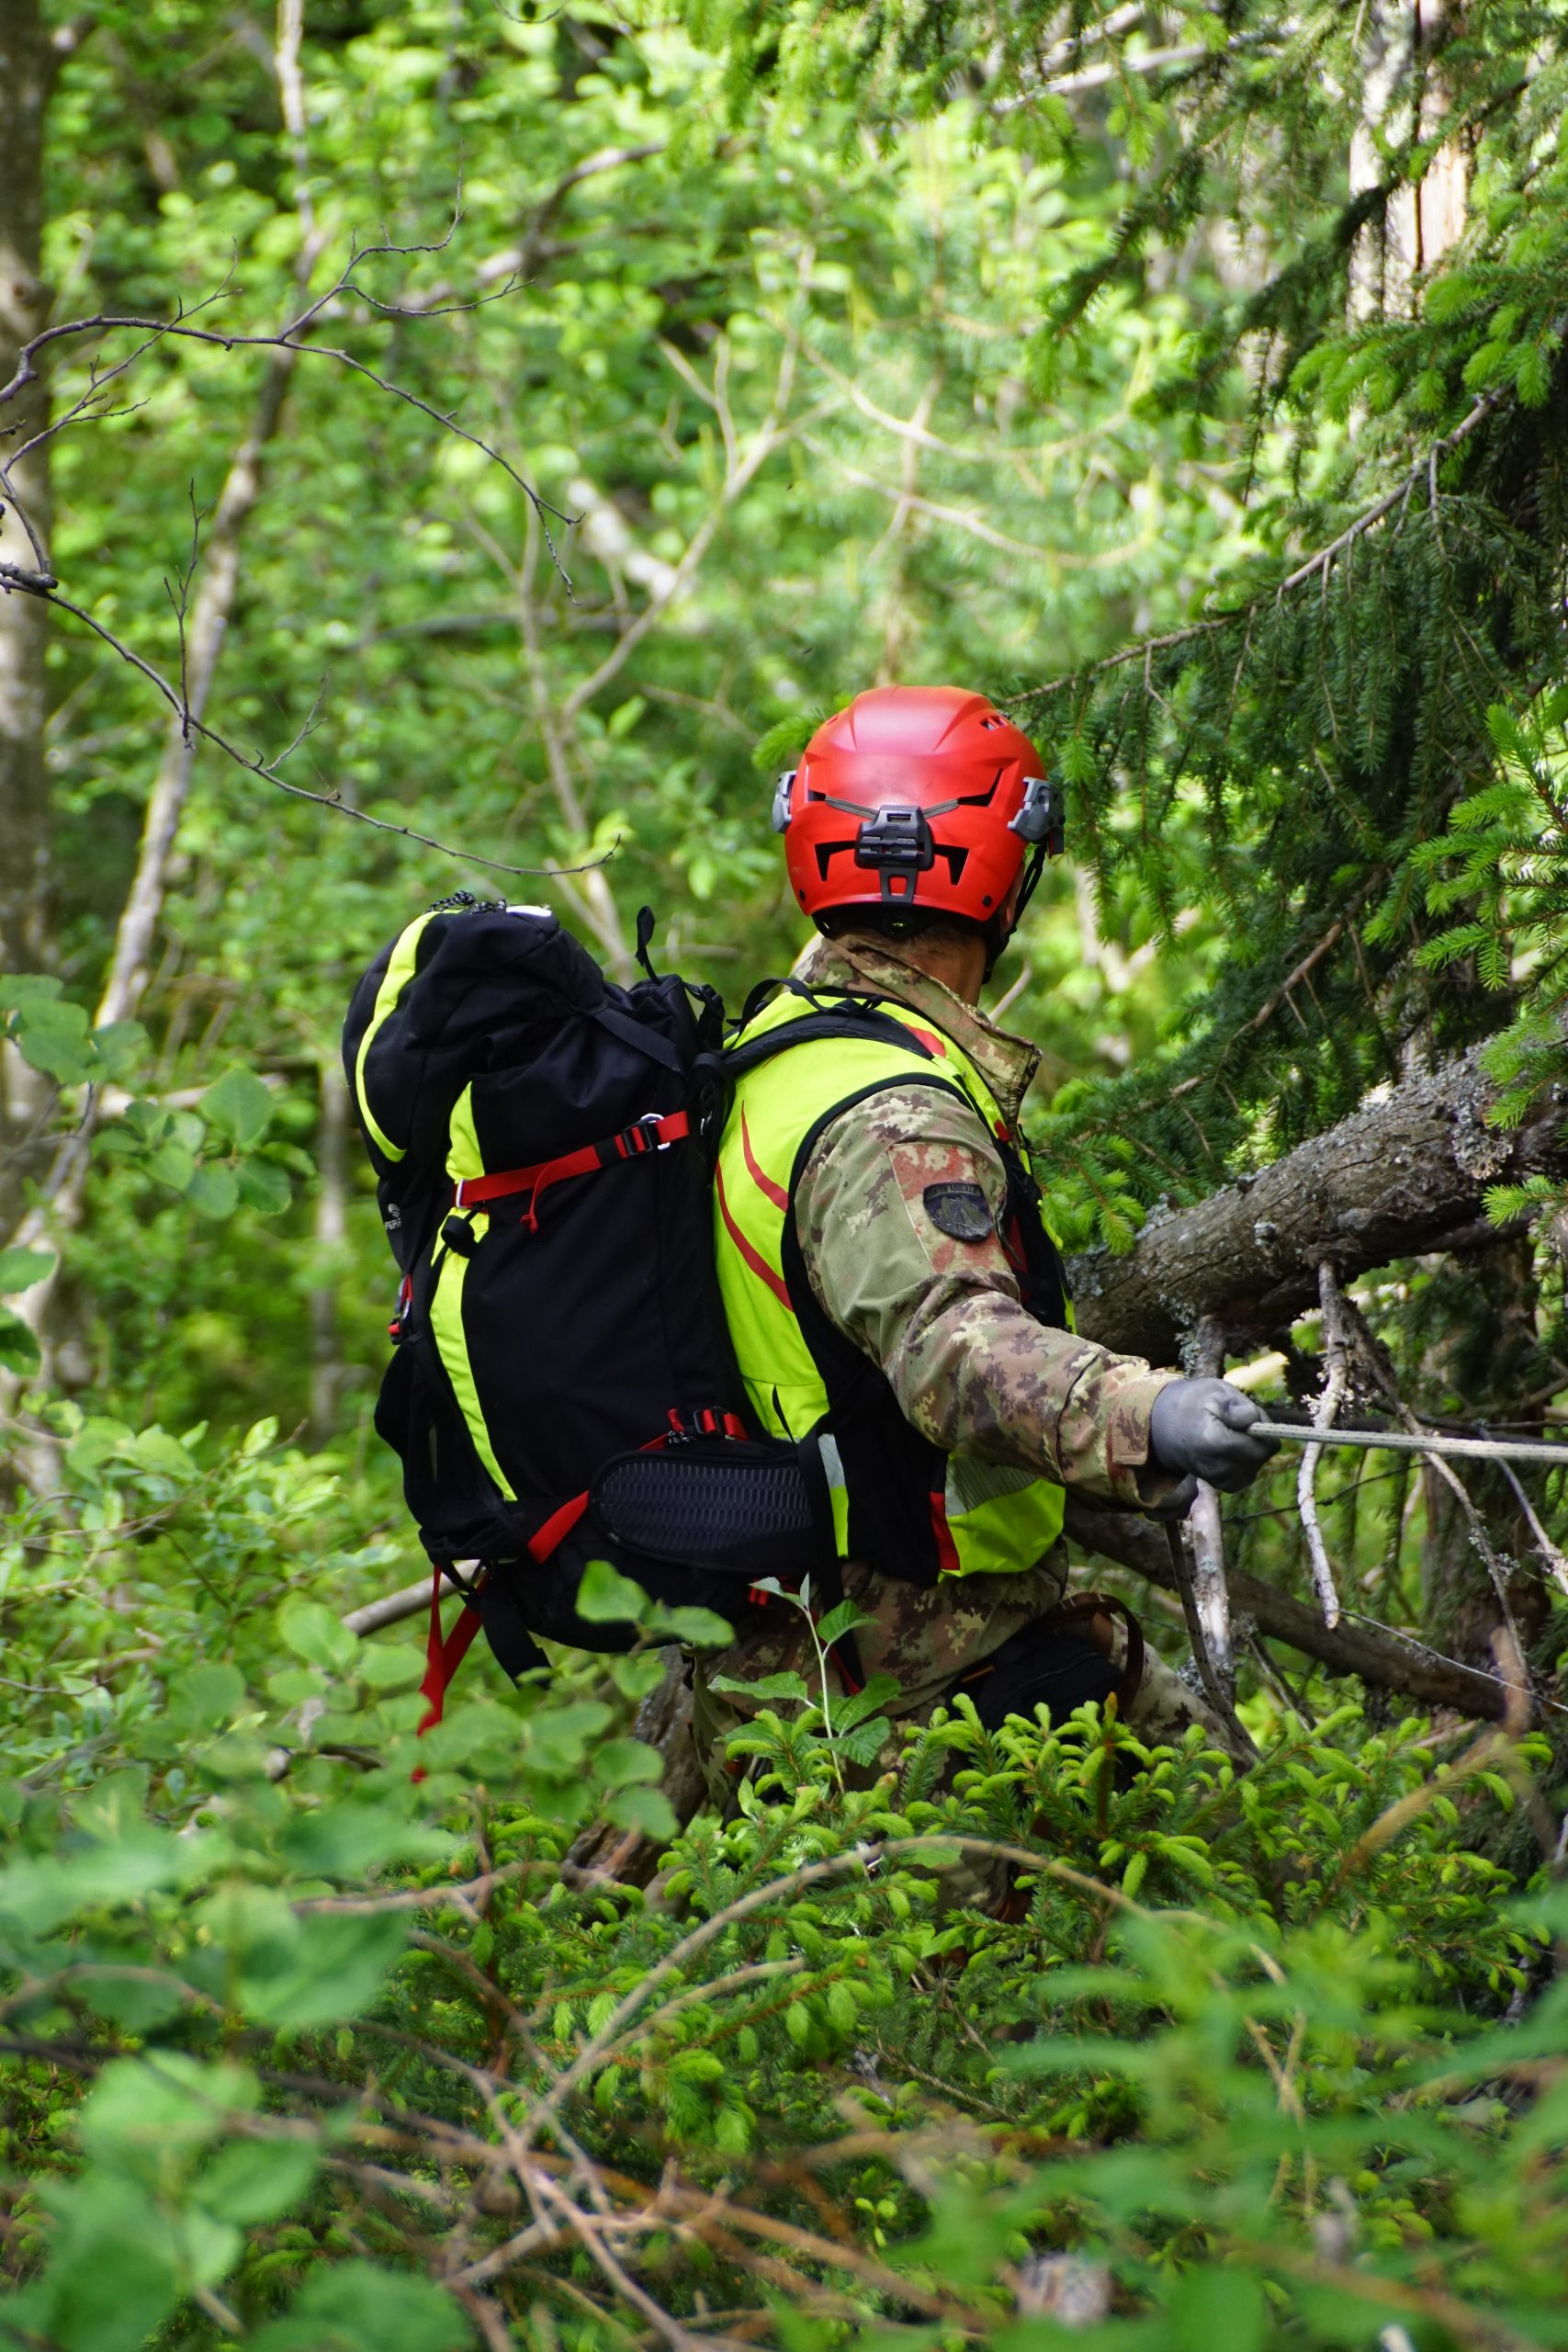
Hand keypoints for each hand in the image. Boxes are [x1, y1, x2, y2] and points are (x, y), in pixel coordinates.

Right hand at [1148, 1378, 1279, 1493]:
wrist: (1166, 1428)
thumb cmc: (1193, 1405)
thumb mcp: (1214, 1392)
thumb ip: (1237, 1405)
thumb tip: (1257, 1422)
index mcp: (1214, 1442)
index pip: (1261, 1446)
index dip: (1263, 1428)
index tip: (1249, 1415)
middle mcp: (1218, 1467)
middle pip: (1261, 1456)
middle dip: (1260, 1438)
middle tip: (1240, 1423)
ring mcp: (1220, 1479)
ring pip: (1258, 1464)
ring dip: (1253, 1448)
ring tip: (1232, 1434)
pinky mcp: (1224, 1485)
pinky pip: (1249, 1472)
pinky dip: (1247, 1460)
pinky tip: (1232, 1449)